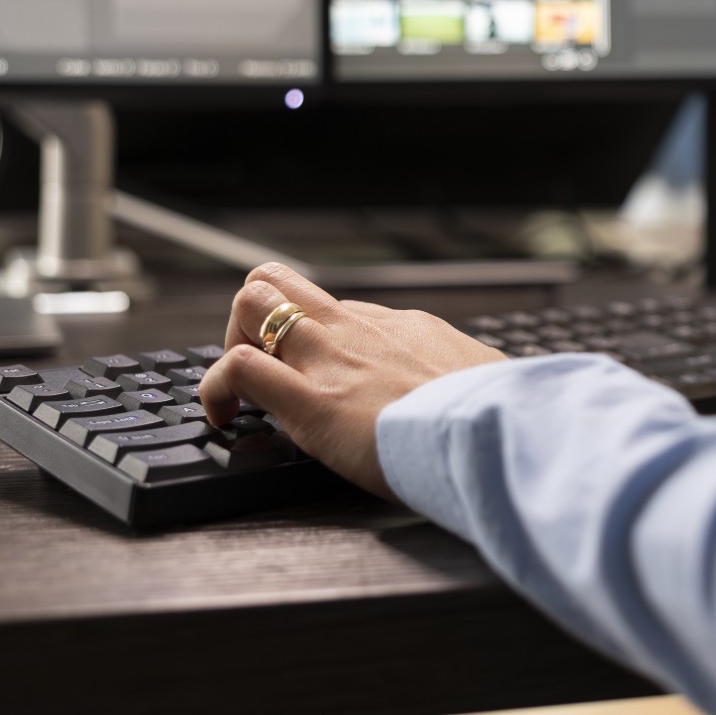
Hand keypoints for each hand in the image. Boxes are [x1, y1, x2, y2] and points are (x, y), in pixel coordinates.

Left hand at [199, 263, 504, 498]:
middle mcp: (358, 329)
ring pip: (251, 303)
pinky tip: (225, 415)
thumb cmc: (498, 412)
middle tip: (263, 366)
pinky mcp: (310, 403)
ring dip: (231, 339)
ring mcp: (331, 360)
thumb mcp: (485, 375)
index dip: (310, 336)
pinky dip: (217, 388)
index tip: (311, 371)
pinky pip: (239, 368)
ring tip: (238, 388)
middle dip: (255, 318)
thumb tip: (483, 383)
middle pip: (280, 283)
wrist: (494, 431)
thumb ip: (465, 374)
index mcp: (403, 325)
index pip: (335, 309)